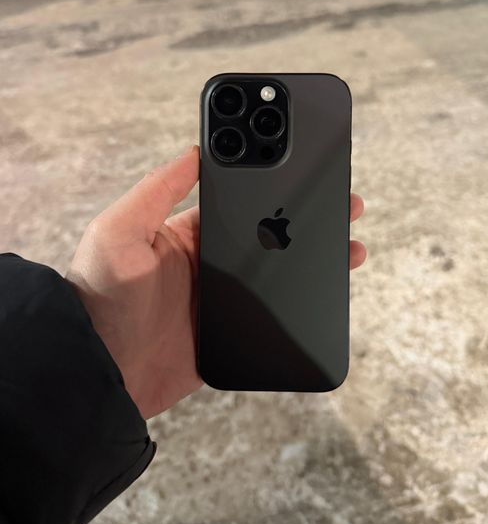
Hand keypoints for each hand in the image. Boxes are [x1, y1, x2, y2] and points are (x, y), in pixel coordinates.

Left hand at [66, 145, 366, 419]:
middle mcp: (210, 260)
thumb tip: (195, 150)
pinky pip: (276, 312)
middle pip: (271, 231)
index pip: (239, 197)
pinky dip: (304, 301)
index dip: (273, 180)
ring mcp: (224, 297)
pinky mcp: (233, 331)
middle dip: (307, 215)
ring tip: (351, 246)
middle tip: (345, 202)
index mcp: (187, 232)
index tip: (304, 164)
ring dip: (315, 256)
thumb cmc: (100, 297)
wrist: (102, 373)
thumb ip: (156, 191)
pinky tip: (328, 290)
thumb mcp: (119, 231)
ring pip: (282, 270)